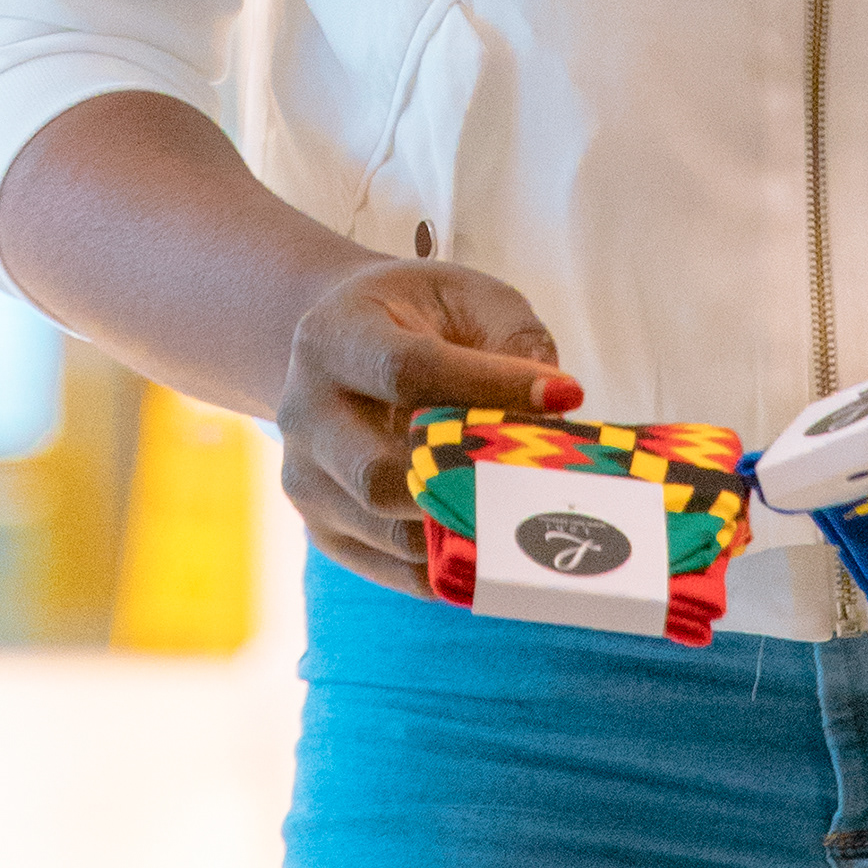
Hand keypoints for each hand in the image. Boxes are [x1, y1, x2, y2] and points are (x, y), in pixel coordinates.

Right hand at [277, 238, 581, 594]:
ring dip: (466, 528)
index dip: (488, 386)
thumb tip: (556, 402)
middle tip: (540, 477)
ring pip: (387, 530)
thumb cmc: (418, 319)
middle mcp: (302, 411)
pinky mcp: (323, 529)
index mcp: (331, 337)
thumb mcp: (464, 298)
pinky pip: (393, 569)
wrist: (343, 351)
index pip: (407, 371)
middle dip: (467, 481)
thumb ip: (512, 336)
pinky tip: (497, 541)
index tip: (564, 394)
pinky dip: (451, 565)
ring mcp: (304, 478)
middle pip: (379, 472)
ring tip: (530, 513)